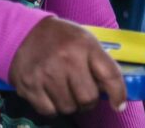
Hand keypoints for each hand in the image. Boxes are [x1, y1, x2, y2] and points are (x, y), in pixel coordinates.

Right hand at [8, 17, 126, 115]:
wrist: (24, 33)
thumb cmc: (62, 38)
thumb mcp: (86, 40)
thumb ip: (99, 63)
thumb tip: (111, 91)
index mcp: (86, 45)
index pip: (110, 74)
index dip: (118, 93)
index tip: (119, 104)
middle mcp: (67, 59)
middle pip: (88, 98)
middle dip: (90, 101)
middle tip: (85, 94)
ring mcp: (46, 74)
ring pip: (69, 107)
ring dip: (72, 105)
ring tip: (68, 92)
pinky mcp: (29, 86)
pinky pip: (49, 111)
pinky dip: (54, 109)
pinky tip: (53, 96)